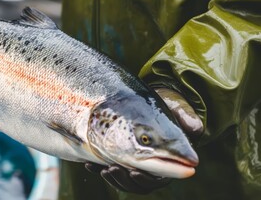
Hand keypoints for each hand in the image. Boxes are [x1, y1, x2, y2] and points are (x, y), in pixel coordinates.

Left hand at [84, 88, 201, 193]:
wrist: (154, 100)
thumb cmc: (169, 105)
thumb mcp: (177, 107)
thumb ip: (185, 117)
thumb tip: (195, 128)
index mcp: (169, 159)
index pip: (159, 178)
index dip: (146, 178)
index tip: (134, 172)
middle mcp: (154, 165)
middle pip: (141, 184)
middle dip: (126, 180)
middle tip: (112, 169)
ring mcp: (139, 163)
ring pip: (126, 182)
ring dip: (114, 178)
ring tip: (103, 169)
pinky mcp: (124, 158)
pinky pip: (114, 170)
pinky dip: (100, 170)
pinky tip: (90, 166)